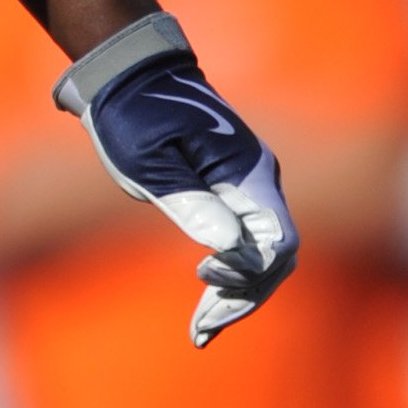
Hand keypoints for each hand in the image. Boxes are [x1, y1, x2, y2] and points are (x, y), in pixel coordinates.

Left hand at [56, 22, 297, 348]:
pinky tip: (205, 312)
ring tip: (201, 332)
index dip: (249, 270)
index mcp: (246, 172)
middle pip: (276, 258)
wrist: (129, 76)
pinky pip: (245, 244)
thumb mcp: (148, 161)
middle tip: (202, 328)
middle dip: (244, 296)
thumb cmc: (132, 114)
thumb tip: (227, 248)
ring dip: (238, 294)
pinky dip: (229, 277)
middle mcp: (259, 181)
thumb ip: (189, 202)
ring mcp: (248, 188)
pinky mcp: (232, 195)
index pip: (277, 240)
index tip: (202, 273)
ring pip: (263, 257)